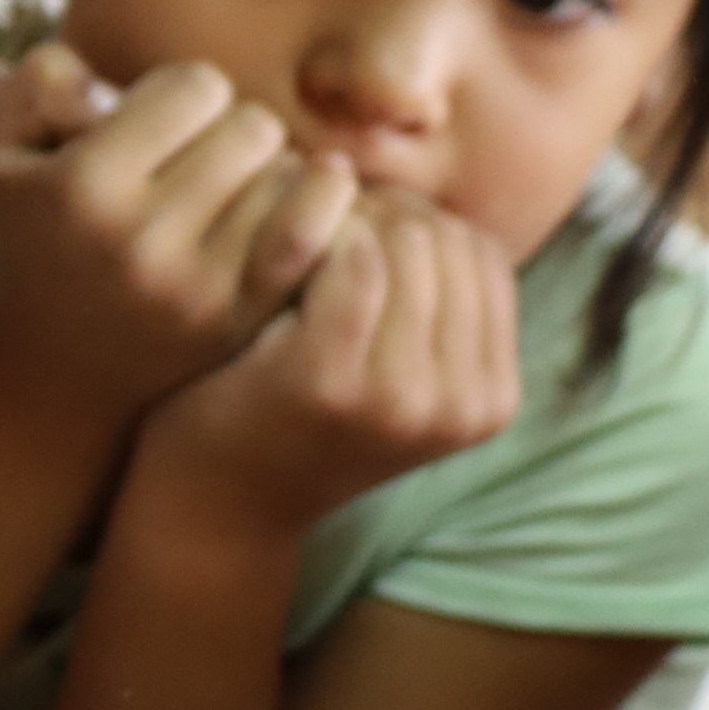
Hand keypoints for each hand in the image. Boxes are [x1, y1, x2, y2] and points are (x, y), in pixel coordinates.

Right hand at [0, 43, 364, 429]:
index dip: (182, 96)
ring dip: (268, 173)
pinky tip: (294, 203)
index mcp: (81, 188)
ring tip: (227, 195)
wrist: (63, 361)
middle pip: (253, 126)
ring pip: (289, 173)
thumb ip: (36, 80)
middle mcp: (138, 242)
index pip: (199, 85)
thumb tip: (101, 92)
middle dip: (228, 133)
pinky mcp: (240, 320)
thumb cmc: (43, 225)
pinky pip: (314, 228)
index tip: (157, 130)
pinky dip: (317, 203)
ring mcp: (195, 289)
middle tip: (196, 164)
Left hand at [136, 188, 528, 537]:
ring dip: (348, 217)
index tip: (359, 222)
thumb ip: (433, 308)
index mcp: (492, 399)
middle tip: (321, 219)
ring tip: (298, 234)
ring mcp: (404, 397)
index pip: (483, 257)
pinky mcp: (334, 380)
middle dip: (385, 211)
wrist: (216, 502)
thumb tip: (441, 207)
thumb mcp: (392, 373)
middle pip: (448, 242)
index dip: (421, 218)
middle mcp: (463, 404)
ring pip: (407, 242)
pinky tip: (276, 255)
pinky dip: (316, 237)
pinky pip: (354, 258)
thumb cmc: (298, 416)